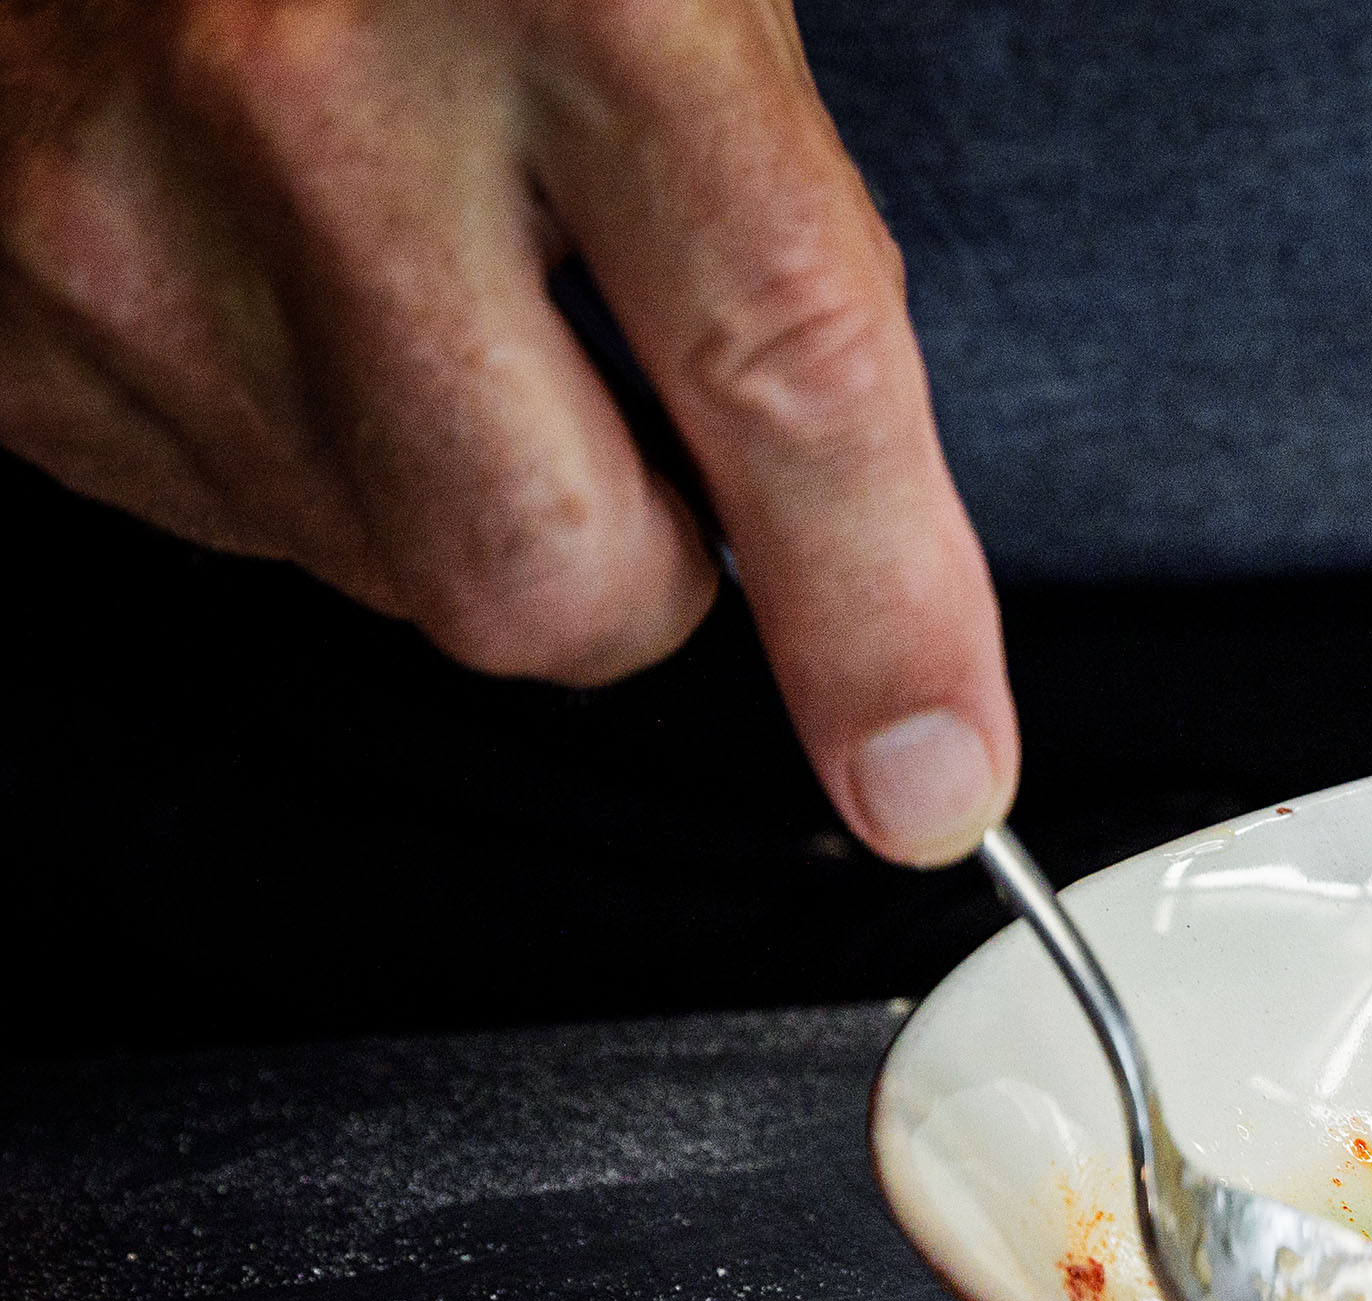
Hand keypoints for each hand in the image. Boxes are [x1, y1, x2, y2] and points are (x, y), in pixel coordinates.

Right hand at [0, 0, 1012, 863]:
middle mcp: (311, 109)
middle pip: (549, 579)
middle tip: (628, 398)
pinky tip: (283, 261)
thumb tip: (880, 577)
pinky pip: (230, 512)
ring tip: (412, 252)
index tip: (929, 770)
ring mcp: (116, 223)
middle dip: (636, 564)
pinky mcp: (4, 320)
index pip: (782, 374)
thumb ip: (774, 225)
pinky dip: (300, 439)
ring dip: (456, 484)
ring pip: (386, 570)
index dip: (879, 614)